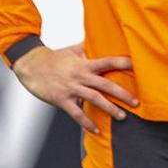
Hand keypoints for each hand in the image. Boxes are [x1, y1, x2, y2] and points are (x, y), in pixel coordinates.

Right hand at [11, 44, 136, 134]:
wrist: (30, 65)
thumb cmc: (52, 58)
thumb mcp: (71, 50)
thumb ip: (87, 47)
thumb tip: (99, 37)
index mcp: (83, 64)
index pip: (107, 62)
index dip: (122, 63)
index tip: (137, 66)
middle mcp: (79, 76)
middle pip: (105, 85)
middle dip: (122, 93)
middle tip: (136, 101)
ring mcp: (71, 88)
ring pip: (94, 100)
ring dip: (109, 109)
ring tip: (122, 116)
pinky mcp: (62, 99)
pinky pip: (77, 114)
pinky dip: (87, 123)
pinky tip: (96, 130)